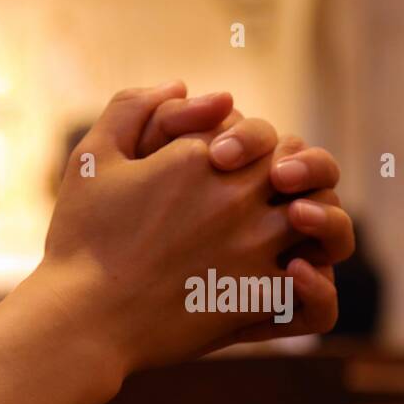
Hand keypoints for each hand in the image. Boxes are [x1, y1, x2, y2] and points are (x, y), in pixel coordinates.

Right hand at [33, 82, 353, 377]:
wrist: (81, 318)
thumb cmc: (81, 239)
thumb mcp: (92, 156)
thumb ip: (133, 106)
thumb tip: (181, 85)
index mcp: (201, 156)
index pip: (260, 134)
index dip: (255, 148)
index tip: (233, 167)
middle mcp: (237, 195)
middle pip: (301, 167)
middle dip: (297, 176)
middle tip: (279, 195)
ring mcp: (254, 246)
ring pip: (323, 220)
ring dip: (318, 224)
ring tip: (296, 236)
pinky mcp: (258, 297)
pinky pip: (316, 290)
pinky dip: (315, 284)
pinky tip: (293, 279)